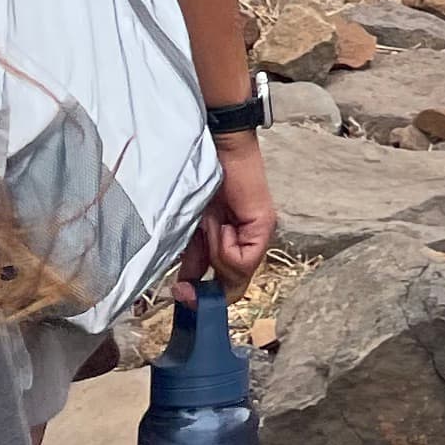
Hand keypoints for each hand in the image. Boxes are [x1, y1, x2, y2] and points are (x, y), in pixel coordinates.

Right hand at [178, 138, 277, 297]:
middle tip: (184, 289)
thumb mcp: (192, 232)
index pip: (225, 286)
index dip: (203, 297)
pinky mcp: (263, 227)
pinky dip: (223, 247)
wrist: (216, 147)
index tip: (181, 295)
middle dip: (206, 291)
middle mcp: (250, 243)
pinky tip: (218, 224)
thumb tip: (183, 289)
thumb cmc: (199, 182)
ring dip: (213, 256)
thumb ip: (192, 260)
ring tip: (206, 228)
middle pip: (234, 287)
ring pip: (237, 276)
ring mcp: (260, 236)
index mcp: (233, 245)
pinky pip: (242, 260)